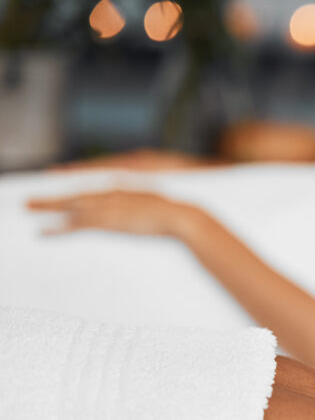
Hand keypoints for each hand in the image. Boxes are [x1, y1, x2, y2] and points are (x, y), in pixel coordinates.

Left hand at [27, 190, 205, 238]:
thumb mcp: (158, 203)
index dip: (71, 192)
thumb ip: (146, 201)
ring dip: (47, 208)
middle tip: (28, 202)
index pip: (90, 190)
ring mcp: (108, 207)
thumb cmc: (175, 213)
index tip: (58, 196)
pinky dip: (59, 228)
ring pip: (70, 206)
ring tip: (28, 209)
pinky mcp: (107, 222)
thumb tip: (146, 204)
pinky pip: (76, 224)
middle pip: (74, 196)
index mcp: (122, 188)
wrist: (181, 217)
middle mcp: (110, 194)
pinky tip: (45, 231)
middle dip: (51, 199)